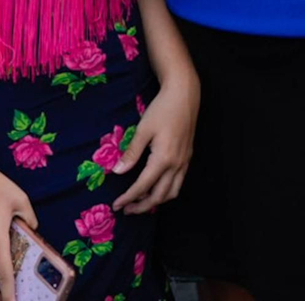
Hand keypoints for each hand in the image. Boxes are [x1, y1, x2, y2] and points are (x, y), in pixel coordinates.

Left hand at [112, 75, 197, 213]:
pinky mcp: (187, 157)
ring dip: (156, 201)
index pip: (143, 186)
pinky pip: (178, 183)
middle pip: (159, 196)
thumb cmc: (162, 109)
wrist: (185, 95)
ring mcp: (184, 162)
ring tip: (140, 203)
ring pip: (172, 192)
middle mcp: (177, 165)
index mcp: (164, 159)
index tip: (117, 205)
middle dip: (142, 206)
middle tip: (126, 210)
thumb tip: (117, 172)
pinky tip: (156, 188)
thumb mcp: (143, 130)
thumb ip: (131, 153)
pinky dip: (166, 191)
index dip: (129, 198)